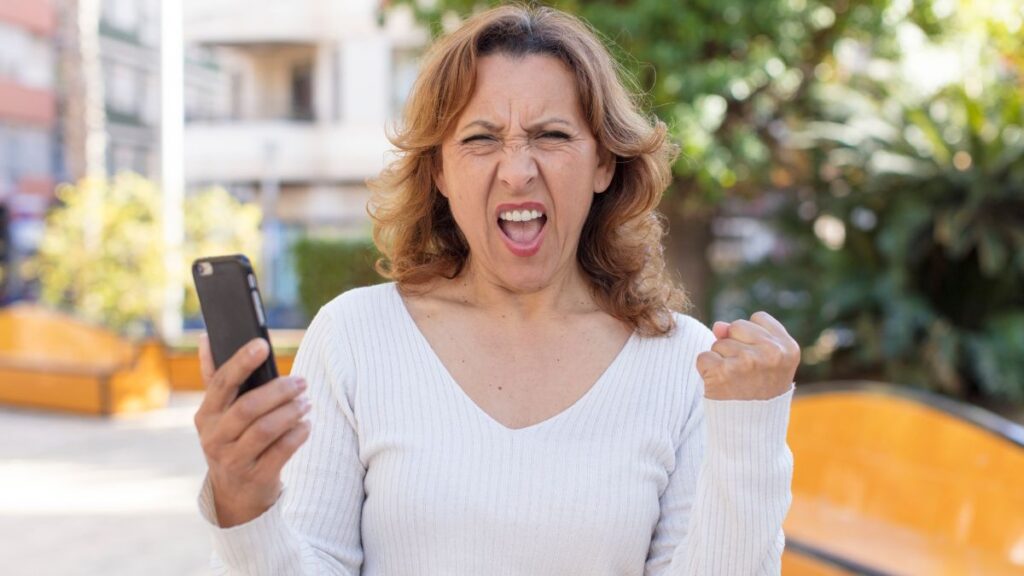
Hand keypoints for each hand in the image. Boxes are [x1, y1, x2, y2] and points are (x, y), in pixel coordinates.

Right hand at [193, 335, 311, 527]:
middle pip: (248, 407)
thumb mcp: (219, 413)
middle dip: (278, 391)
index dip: (241, 361)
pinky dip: (297, 435)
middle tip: (302, 382)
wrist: (235, 492)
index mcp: (206, 415)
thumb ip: (216, 376)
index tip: (263, 344)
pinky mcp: (255, 477)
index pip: (222, 383)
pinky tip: (306, 425)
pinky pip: (281, 452)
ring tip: (307, 402)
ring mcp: (233, 460)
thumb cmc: (232, 438)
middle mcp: (214, 438)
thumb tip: (206, 337)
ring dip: (291, 412)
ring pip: (266, 430)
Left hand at [695, 311, 799, 400]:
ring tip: (734, 380)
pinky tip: (720, 384)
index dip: (751, 336)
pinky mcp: (723, 372)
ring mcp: (747, 361)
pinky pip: (703, 357)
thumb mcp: (765, 361)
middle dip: (734, 344)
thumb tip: (718, 326)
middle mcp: (771, 353)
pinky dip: (706, 370)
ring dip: (720, 359)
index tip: (758, 358)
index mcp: (788, 348)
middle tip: (744, 371)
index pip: (758, 318)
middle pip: (736, 326)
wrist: (752, 430)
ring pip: (718, 342)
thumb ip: (745, 336)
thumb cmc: (759, 390)